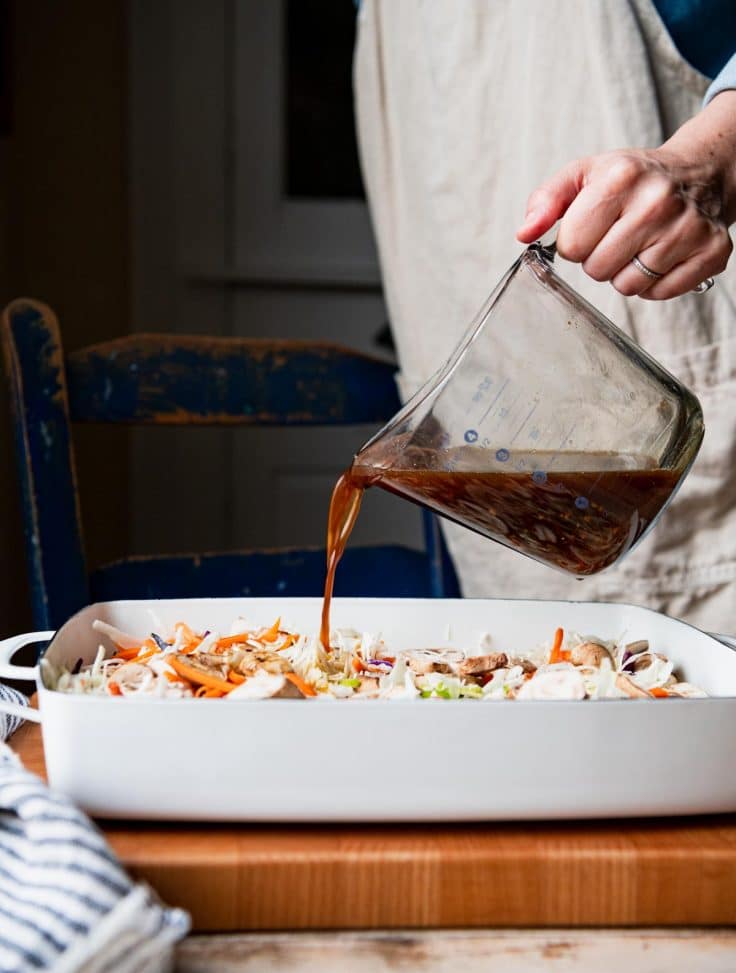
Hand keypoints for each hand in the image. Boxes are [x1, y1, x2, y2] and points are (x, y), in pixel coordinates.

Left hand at [516, 90, 735, 298]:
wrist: (696, 173)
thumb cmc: (632, 180)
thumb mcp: (583, 175)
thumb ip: (546, 201)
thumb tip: (525, 234)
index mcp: (621, 177)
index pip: (571, 245)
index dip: (574, 242)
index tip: (591, 227)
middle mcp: (658, 201)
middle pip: (597, 269)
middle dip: (599, 259)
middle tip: (616, 236)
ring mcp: (688, 228)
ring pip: (628, 286)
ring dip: (625, 273)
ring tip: (639, 244)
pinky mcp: (712, 252)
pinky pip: (660, 293)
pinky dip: (654, 283)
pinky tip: (660, 255)